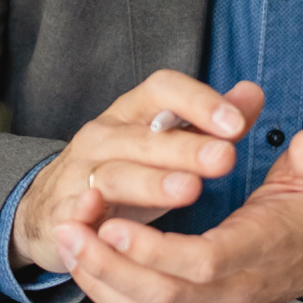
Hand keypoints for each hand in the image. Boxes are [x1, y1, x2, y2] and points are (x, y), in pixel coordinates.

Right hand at [11, 72, 262, 275]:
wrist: (50, 204)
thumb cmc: (123, 171)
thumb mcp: (164, 142)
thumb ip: (207, 121)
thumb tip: (251, 94)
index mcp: (132, 114)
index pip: (162, 90)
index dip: (198, 102)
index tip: (236, 122)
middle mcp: (103, 137)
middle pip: (144, 138)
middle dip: (186, 148)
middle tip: (226, 158)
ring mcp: (79, 173)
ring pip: (115, 175)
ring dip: (151, 183)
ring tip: (189, 189)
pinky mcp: (62, 212)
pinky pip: (72, 210)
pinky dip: (82, 210)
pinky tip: (97, 211)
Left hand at [54, 126, 302, 302]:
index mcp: (260, 251)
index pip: (204, 262)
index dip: (155, 249)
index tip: (112, 225)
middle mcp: (234, 289)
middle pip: (164, 294)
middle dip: (109, 265)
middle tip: (70, 229)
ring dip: (101, 280)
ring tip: (66, 241)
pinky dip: (109, 295)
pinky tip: (83, 264)